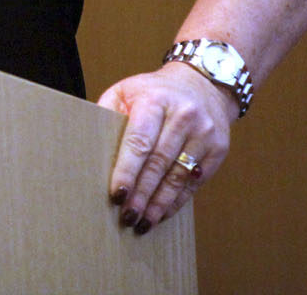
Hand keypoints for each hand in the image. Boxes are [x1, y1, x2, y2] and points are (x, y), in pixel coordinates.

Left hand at [95, 62, 237, 233]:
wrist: (202, 85)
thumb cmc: (154, 92)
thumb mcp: (126, 91)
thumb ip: (108, 115)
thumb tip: (89, 146)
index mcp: (155, 100)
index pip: (139, 141)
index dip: (127, 170)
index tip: (116, 194)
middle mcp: (183, 116)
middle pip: (159, 162)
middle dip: (141, 193)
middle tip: (127, 216)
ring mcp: (204, 133)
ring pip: (178, 176)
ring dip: (158, 203)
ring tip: (143, 223)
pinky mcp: (218, 149)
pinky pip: (194, 181)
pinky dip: (176, 201)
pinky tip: (161, 213)